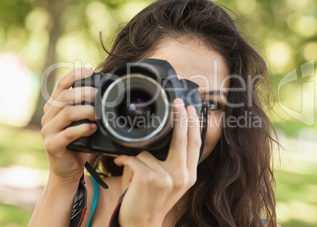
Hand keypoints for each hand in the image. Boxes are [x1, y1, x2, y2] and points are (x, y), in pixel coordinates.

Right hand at [41, 67, 97, 181]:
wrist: (67, 170)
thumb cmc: (78, 143)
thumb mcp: (82, 122)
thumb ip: (87, 108)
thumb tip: (107, 93)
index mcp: (55, 107)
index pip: (61, 84)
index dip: (75, 74)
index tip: (90, 69)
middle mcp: (49, 116)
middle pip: (64, 96)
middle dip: (84, 92)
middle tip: (99, 95)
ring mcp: (48, 131)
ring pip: (67, 113)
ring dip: (86, 110)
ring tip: (98, 114)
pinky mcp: (52, 145)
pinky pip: (67, 134)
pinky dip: (82, 129)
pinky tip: (93, 128)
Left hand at [114, 98, 201, 225]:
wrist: (142, 223)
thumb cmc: (154, 200)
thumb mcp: (175, 183)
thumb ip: (178, 162)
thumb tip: (174, 136)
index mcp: (190, 175)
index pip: (195, 144)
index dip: (193, 124)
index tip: (190, 108)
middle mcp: (182, 175)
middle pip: (182, 139)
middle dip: (181, 117)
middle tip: (177, 102)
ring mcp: (166, 177)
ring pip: (150, 150)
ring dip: (137, 154)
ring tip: (132, 163)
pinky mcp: (149, 178)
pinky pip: (134, 157)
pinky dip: (124, 158)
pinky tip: (121, 162)